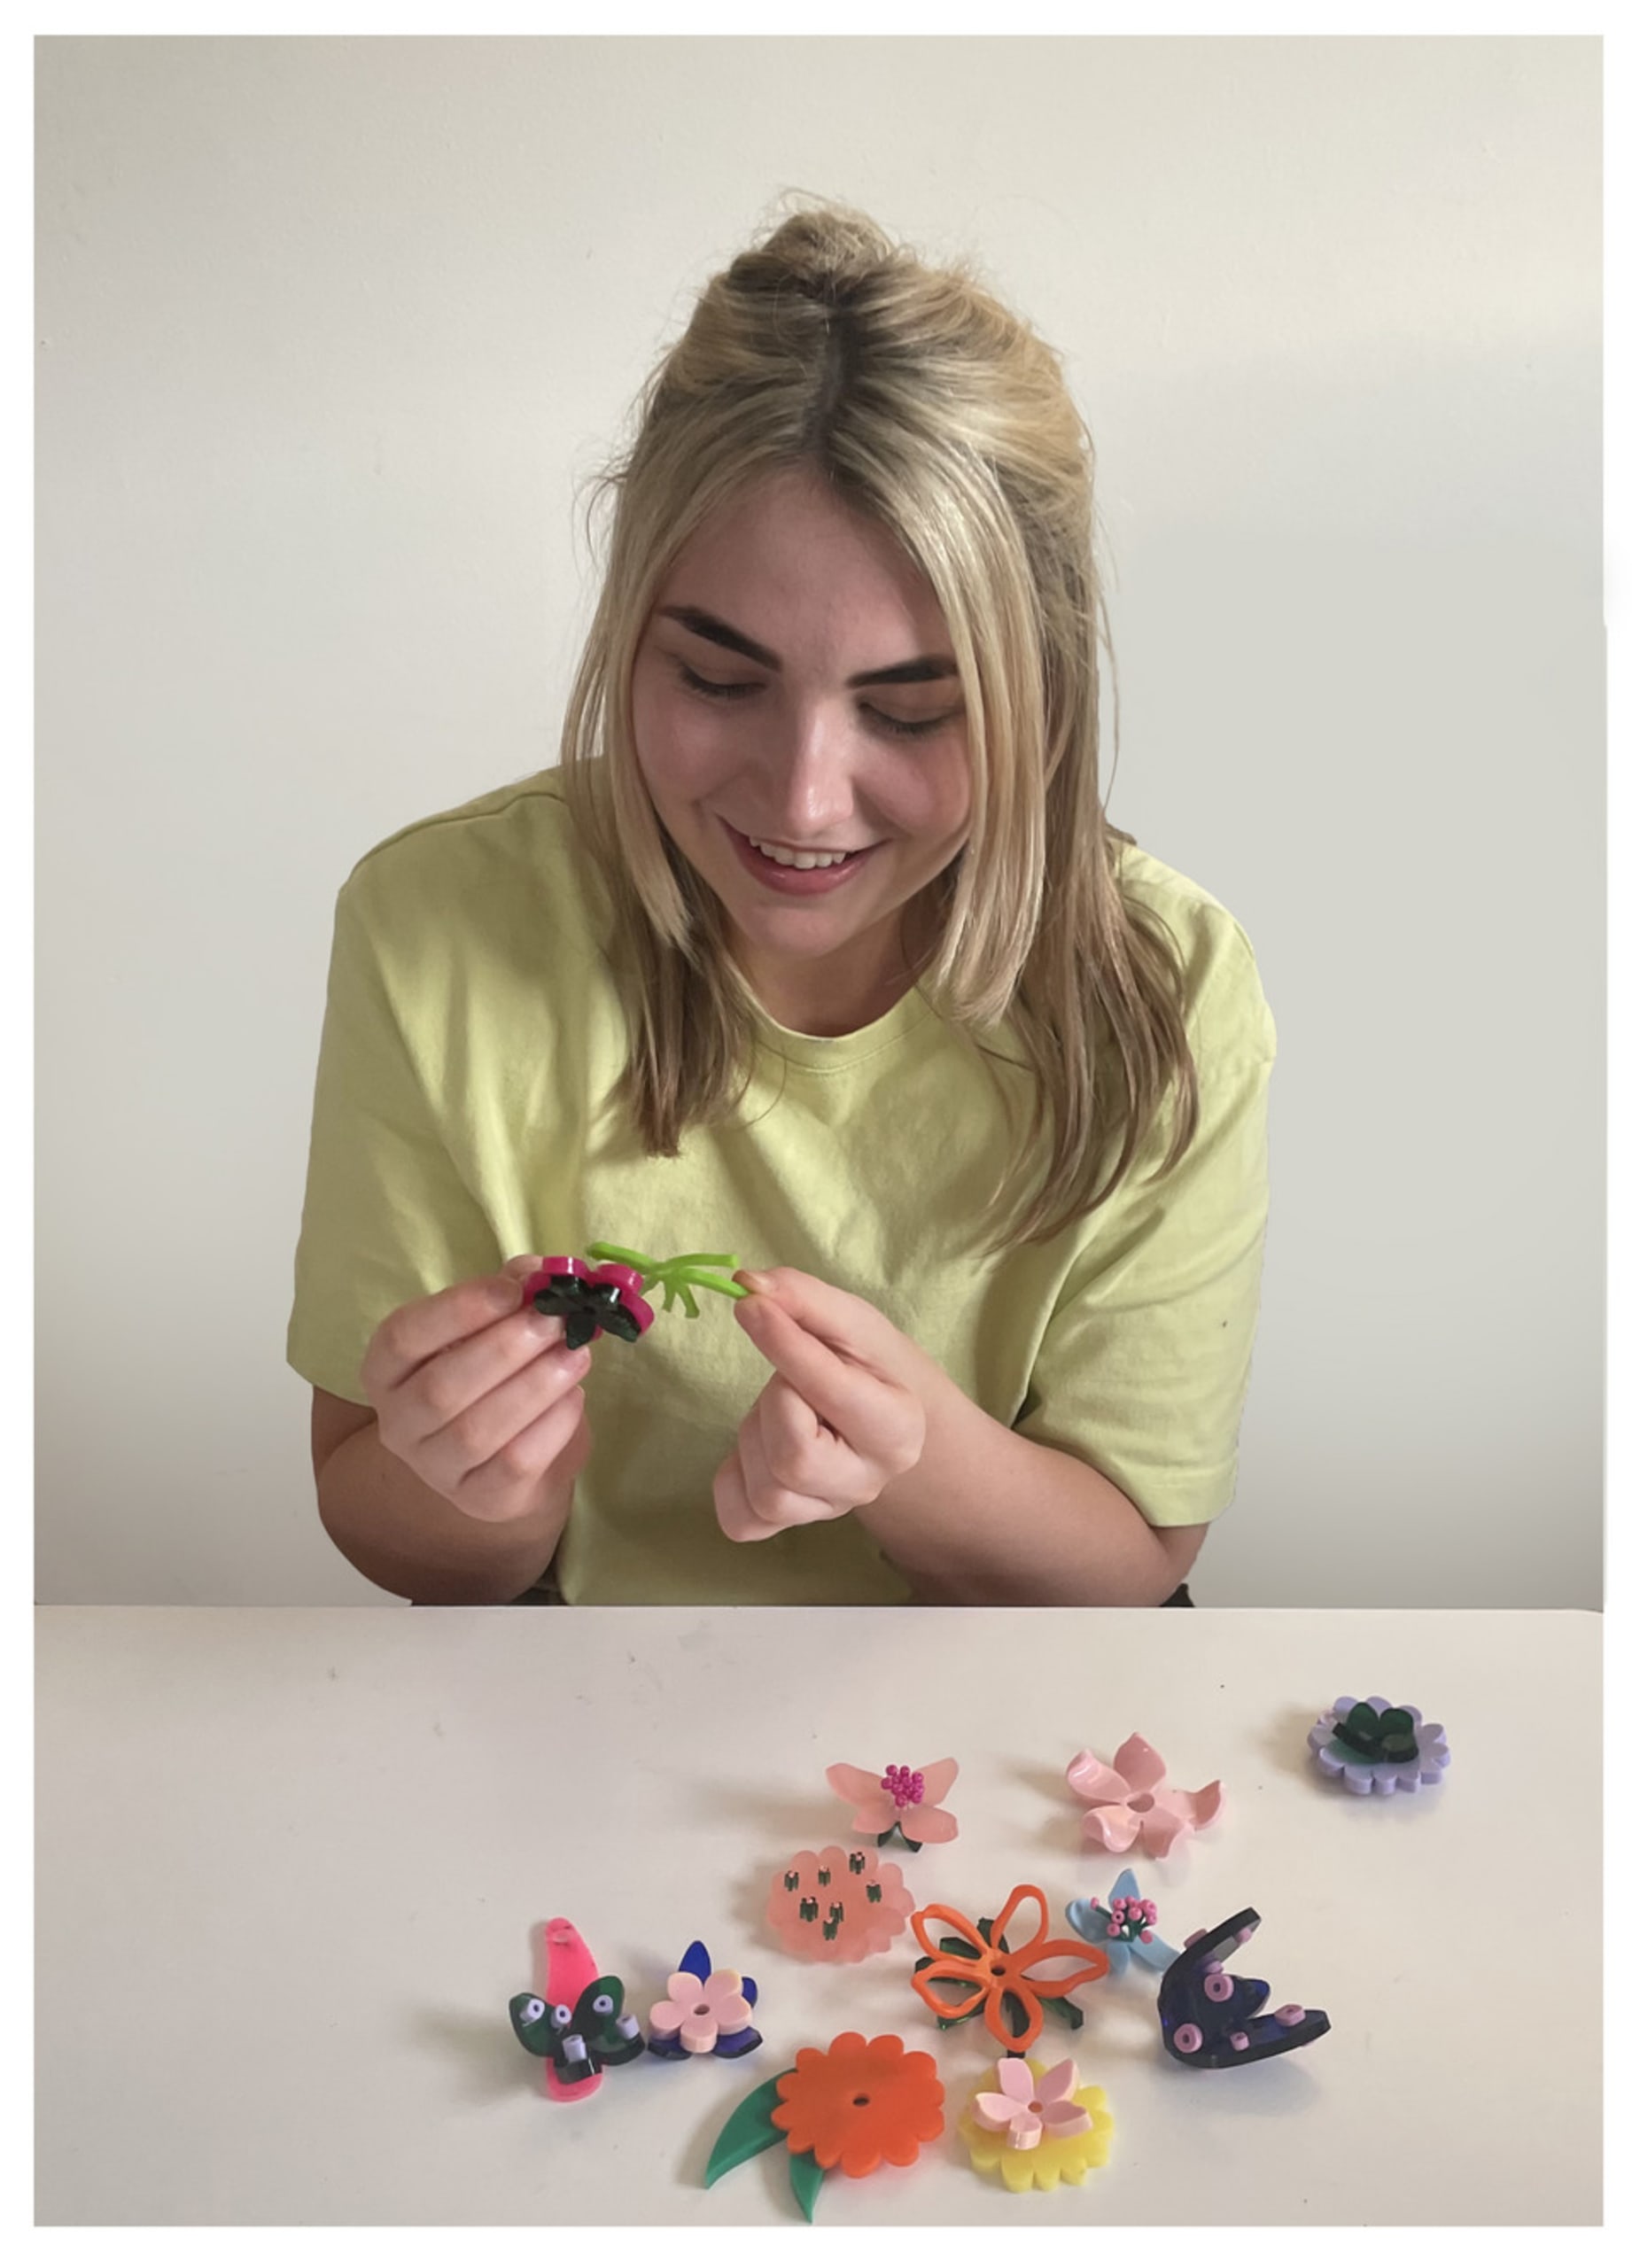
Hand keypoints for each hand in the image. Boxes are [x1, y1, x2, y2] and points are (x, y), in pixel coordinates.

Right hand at [360, 1256, 593, 1524]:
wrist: (509, 1454)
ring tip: (576, 1355)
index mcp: (386, 1370)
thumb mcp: (491, 1327)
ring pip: (478, 1431)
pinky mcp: (480, 1499)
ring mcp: (435, 1469)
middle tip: (556, 1321)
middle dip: (506, 1348)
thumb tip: (546, 1271)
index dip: (459, 1310)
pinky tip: (574, 1397)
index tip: (513, 1288)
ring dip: (535, 1386)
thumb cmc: (492, 1375)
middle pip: (441, 1388)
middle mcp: (398, 1424)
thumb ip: (511, 1293)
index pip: (403, 1338)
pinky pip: (515, 1463)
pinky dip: (551, 1425)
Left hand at [713, 1268, 930, 1543]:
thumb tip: (749, 1286)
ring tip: (781, 1411)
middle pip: (794, 1458)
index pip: (831, 1393)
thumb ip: (804, 1299)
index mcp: (898, 1429)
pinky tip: (756, 1449)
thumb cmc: (868, 1364)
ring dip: (755, 1436)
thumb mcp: (850, 1322)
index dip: (785, 1346)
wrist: (880, 1416)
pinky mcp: (788, 1525)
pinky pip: (741, 1521)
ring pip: (766, 1489)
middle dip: (776, 1405)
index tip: (752, 1306)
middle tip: (791, 1383)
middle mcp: (868, 1482)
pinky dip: (733, 1479)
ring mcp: (828, 1511)